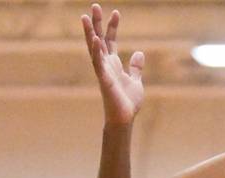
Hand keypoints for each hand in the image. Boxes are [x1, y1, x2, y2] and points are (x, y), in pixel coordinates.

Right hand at [81, 4, 144, 124]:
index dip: (112, 27)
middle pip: (99, 40)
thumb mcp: (136, 81)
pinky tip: (96, 39)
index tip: (116, 12)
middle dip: (97, 23)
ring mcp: (103, 72)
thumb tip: (139, 52)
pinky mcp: (104, 80)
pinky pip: (98, 63)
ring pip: (94, 49)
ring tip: (86, 17)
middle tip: (94, 6)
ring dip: (90, 33)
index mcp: (113, 64)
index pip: (111, 41)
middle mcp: (106, 65)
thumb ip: (136, 67)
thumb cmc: (128, 103)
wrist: (125, 118)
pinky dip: (96, 52)